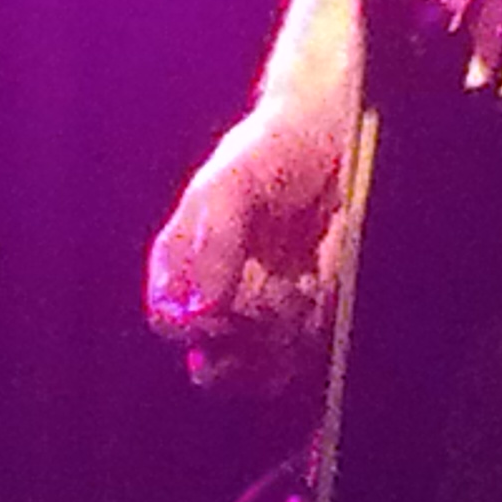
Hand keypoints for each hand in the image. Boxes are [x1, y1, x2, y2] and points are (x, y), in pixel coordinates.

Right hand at [145, 102, 345, 391]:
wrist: (330, 134)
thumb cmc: (269, 149)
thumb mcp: (232, 183)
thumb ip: (214, 244)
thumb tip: (205, 311)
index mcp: (182, 264)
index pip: (171, 325)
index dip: (198, 327)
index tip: (229, 308)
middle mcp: (214, 294)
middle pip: (212, 362)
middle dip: (243, 347)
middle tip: (273, 301)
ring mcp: (258, 308)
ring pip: (257, 367)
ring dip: (281, 340)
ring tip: (299, 287)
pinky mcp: (301, 313)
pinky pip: (300, 350)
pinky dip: (311, 330)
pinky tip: (317, 285)